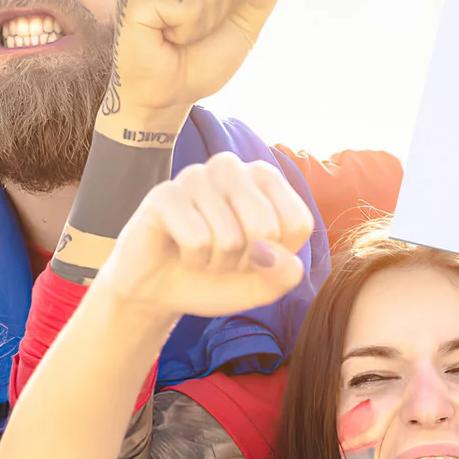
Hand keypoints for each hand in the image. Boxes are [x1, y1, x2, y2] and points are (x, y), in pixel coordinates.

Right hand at [101, 151, 309, 319]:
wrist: (161, 291)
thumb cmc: (217, 278)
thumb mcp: (262, 286)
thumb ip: (285, 275)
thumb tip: (280, 257)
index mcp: (264, 179)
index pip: (297, 222)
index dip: (278, 256)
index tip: (256, 255)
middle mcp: (231, 168)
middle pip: (265, 227)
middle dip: (246, 260)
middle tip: (224, 257)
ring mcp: (196, 176)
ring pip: (230, 238)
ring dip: (217, 263)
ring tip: (201, 254)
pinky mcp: (165, 194)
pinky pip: (197, 240)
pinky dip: (193, 260)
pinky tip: (181, 251)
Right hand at [103, 0, 279, 124]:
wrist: (167, 96)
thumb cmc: (196, 62)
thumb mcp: (240, 29)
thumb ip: (258, 0)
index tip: (207, 18)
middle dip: (218, 12)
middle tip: (188, 32)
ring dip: (201, 24)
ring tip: (175, 36)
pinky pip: (189, 6)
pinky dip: (186, 30)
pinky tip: (164, 37)